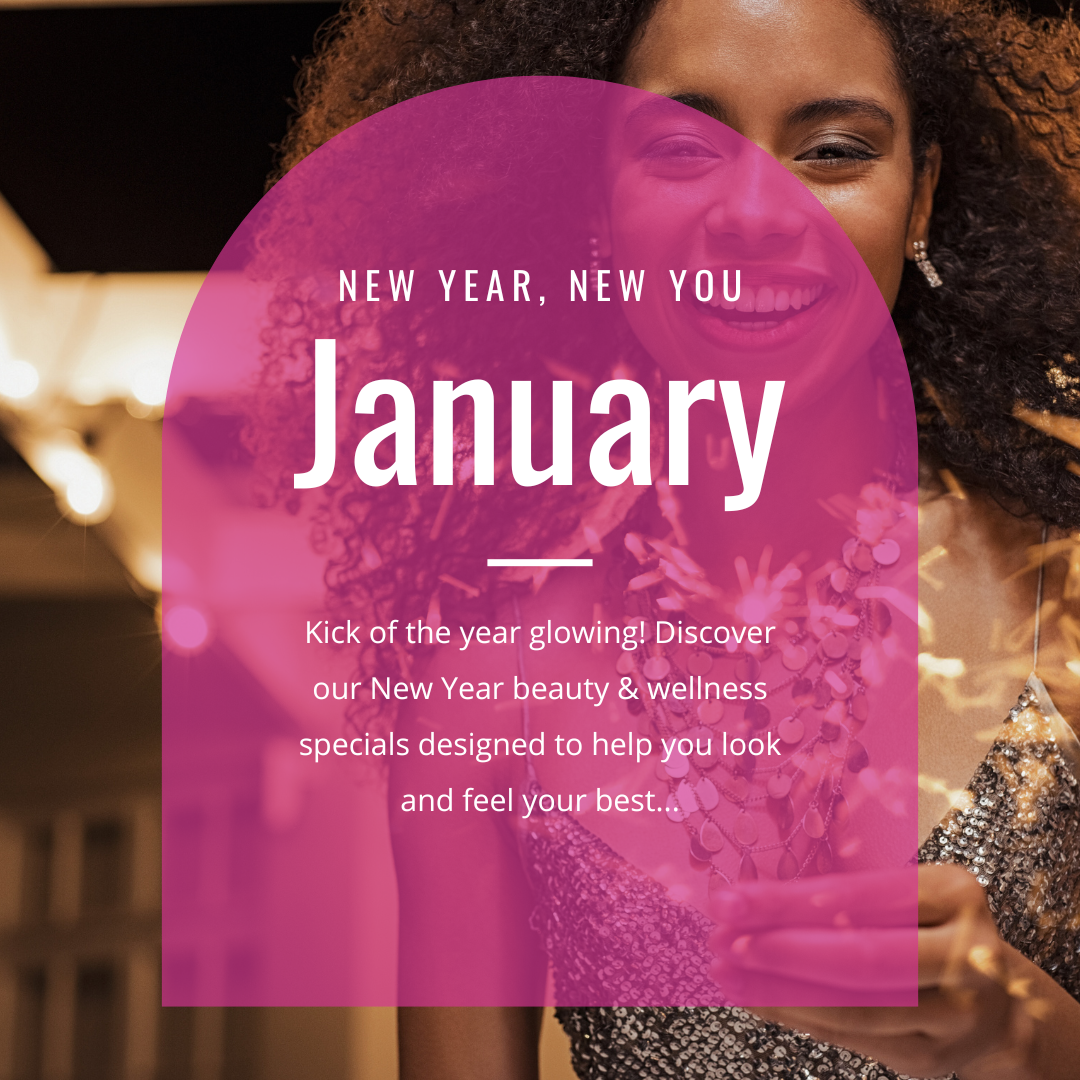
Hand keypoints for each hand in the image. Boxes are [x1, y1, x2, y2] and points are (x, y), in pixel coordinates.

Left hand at [709, 864, 1059, 1078]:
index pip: (858, 897)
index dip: (789, 901)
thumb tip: (750, 896)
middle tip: (722, 941)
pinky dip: (797, 1017)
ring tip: (726, 973)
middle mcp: (968, 954)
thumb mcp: (902, 894)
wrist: (996, 1001)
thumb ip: (844, 893)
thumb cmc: (925, 928)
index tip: (731, 901)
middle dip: (780, 950)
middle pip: (860, 958)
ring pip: (853, 1007)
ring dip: (778, 991)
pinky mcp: (932, 1057)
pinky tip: (756, 999)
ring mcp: (957, 1015)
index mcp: (955, 893)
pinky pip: (851, 1037)